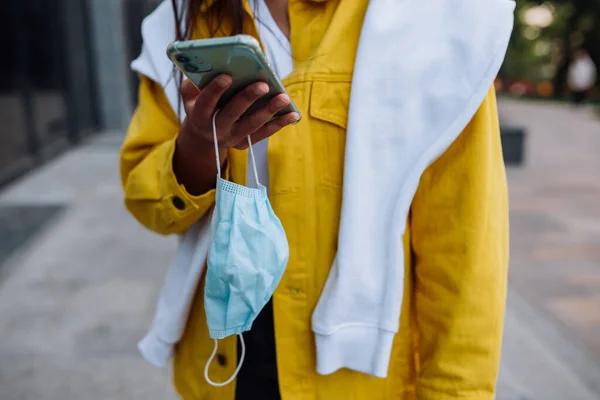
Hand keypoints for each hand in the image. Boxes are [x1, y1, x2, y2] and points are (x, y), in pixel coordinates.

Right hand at [180, 75, 299, 149]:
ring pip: (251, 125)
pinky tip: (293, 115)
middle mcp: (214, 129)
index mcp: (199, 116)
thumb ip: (195, 82)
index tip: (227, 76)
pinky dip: (279, 124)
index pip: (206, 103)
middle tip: (263, 85)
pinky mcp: (244, 143)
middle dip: (248, 98)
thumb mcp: (191, 96)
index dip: (215, 90)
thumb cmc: (200, 105)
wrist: (204, 135)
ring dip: (269, 111)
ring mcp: (230, 138)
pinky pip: (263, 134)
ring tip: (284, 98)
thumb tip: (211, 65)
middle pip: (232, 114)